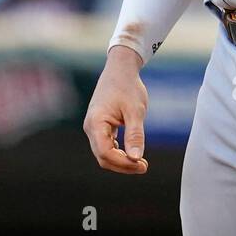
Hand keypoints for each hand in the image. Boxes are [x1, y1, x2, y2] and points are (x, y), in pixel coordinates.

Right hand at [84, 45, 149, 173]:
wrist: (120, 69)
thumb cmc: (128, 87)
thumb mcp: (135, 111)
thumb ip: (135, 134)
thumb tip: (136, 158)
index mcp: (95, 123)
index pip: (105, 153)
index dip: (122, 163)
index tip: (141, 164)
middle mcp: (90, 127)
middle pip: (103, 157)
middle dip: (123, 165)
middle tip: (144, 166)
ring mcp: (93, 127)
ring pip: (104, 153)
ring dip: (121, 161)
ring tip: (141, 162)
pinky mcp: (100, 126)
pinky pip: (106, 146)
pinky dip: (118, 153)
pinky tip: (133, 153)